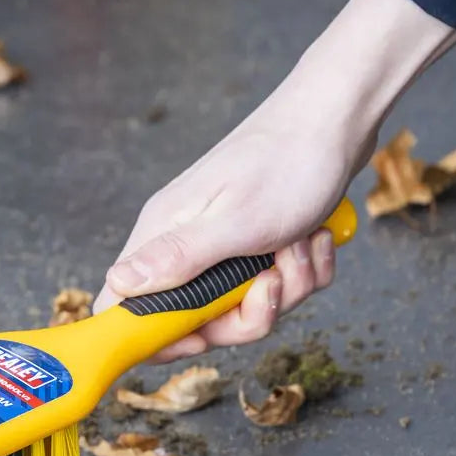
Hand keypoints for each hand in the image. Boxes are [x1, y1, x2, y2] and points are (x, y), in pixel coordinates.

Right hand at [93, 115, 369, 362]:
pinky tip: (313, 238)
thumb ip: (176, 259)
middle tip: (270, 279)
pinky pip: (276, 290)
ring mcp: (221, 247)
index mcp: (163, 234)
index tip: (198, 337)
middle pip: (195, 322)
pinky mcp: (255, 246)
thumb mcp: (235, 221)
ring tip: (299, 244)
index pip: (122, 306)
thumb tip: (116, 284)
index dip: (153, 337)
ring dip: (285, 288)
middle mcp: (185, 243)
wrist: (339, 118)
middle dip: (244, 314)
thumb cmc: (288, 160)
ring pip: (242, 308)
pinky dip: (304, 271)